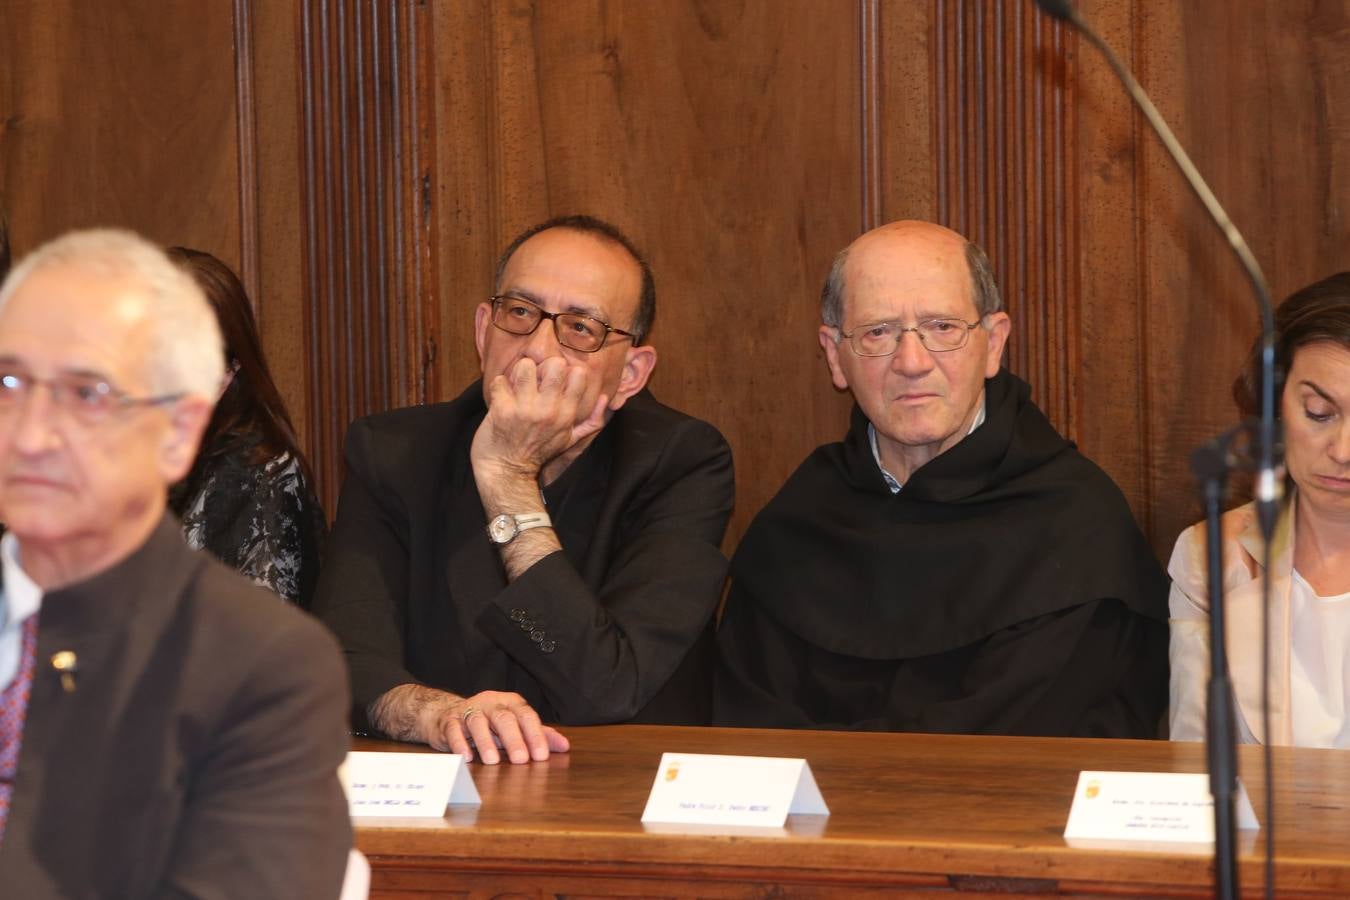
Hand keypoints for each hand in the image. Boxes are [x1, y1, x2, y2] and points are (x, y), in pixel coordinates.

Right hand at [432, 690, 569, 763]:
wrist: (449, 714)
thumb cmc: (490, 723)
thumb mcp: (516, 726)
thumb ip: (539, 735)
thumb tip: (565, 746)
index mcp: (511, 703)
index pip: (526, 715)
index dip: (535, 735)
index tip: (541, 755)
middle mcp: (491, 703)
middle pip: (504, 718)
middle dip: (513, 739)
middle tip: (521, 760)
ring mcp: (469, 710)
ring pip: (477, 722)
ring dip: (485, 742)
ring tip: (493, 761)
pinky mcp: (450, 721)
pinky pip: (453, 730)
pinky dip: (460, 744)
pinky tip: (466, 758)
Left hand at [471, 356, 607, 477]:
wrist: (507, 472)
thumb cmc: (538, 453)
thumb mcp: (570, 440)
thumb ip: (592, 421)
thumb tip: (605, 398)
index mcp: (567, 415)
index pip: (578, 374)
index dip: (565, 370)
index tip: (553, 380)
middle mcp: (549, 410)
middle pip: (554, 364)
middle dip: (542, 366)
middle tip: (534, 379)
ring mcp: (525, 410)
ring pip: (525, 366)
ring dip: (519, 373)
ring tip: (517, 385)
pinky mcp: (502, 410)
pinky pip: (500, 381)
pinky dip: (498, 387)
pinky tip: (502, 398)